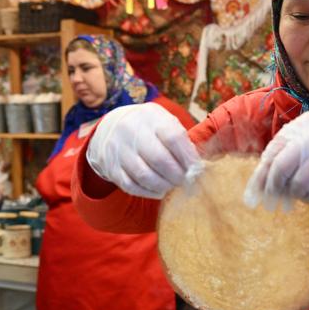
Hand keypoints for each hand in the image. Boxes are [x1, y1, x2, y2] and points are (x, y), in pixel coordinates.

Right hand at [86, 103, 201, 198]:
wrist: (111, 127)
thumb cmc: (149, 127)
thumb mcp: (164, 122)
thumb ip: (181, 140)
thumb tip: (197, 167)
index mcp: (150, 117)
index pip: (173, 138)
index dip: (188, 157)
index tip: (196, 169)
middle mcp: (131, 131)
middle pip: (159, 159)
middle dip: (177, 175)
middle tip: (185, 181)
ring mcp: (118, 150)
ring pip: (144, 175)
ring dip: (164, 185)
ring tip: (172, 185)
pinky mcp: (110, 167)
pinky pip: (131, 186)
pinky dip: (148, 192)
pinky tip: (159, 190)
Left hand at [244, 109, 308, 208]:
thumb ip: (288, 147)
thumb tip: (262, 176)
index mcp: (305, 125)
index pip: (273, 152)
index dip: (260, 176)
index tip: (254, 193)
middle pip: (282, 169)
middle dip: (273, 187)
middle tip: (272, 199)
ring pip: (299, 184)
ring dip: (295, 194)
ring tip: (299, 192)